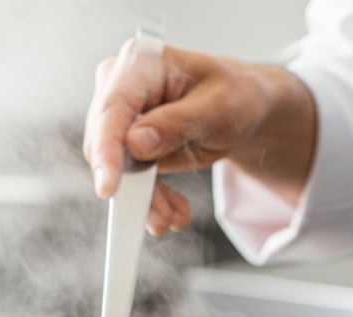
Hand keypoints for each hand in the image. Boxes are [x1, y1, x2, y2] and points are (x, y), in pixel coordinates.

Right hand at [83, 39, 316, 234]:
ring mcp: (124, 116)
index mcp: (142, 62)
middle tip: (159, 216)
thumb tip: (135, 142)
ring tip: (172, 218)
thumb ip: (177, 123)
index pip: (113, 108)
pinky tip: (173, 212)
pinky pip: (130, 178)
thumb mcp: (219, 107)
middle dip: (131, 184)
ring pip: (116, 167)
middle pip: (106, 142)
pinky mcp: (130, 142)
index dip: (106, 149)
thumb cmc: (237, 95)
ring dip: (144, 199)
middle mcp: (123, 86)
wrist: (246, 107)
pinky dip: (151, 199)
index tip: (109, 188)